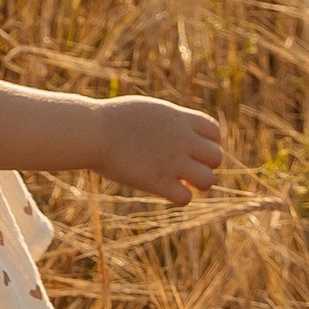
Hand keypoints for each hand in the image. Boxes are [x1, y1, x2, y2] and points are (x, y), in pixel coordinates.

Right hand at [94, 97, 224, 204]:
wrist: (93, 132)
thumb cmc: (113, 119)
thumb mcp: (148, 110)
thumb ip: (170, 121)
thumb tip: (182, 130)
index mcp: (178, 118)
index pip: (214, 132)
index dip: (209, 142)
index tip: (194, 149)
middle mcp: (181, 139)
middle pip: (216, 157)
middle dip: (205, 164)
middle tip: (187, 168)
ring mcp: (171, 161)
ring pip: (208, 180)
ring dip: (198, 183)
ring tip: (182, 182)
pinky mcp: (158, 182)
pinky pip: (186, 198)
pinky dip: (180, 197)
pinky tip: (167, 191)